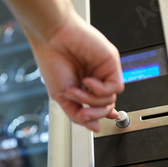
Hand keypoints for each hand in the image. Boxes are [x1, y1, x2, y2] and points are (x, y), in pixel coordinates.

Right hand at [28, 8, 123, 131]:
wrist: (52, 38)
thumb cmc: (52, 61)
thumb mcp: (61, 97)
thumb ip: (77, 114)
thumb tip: (94, 128)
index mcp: (84, 85)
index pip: (98, 105)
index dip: (99, 115)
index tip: (97, 123)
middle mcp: (96, 78)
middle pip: (106, 107)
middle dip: (93, 113)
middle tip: (82, 110)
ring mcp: (104, 71)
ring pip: (111, 100)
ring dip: (91, 100)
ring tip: (76, 90)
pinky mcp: (111, 63)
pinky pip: (115, 87)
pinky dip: (100, 89)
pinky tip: (88, 81)